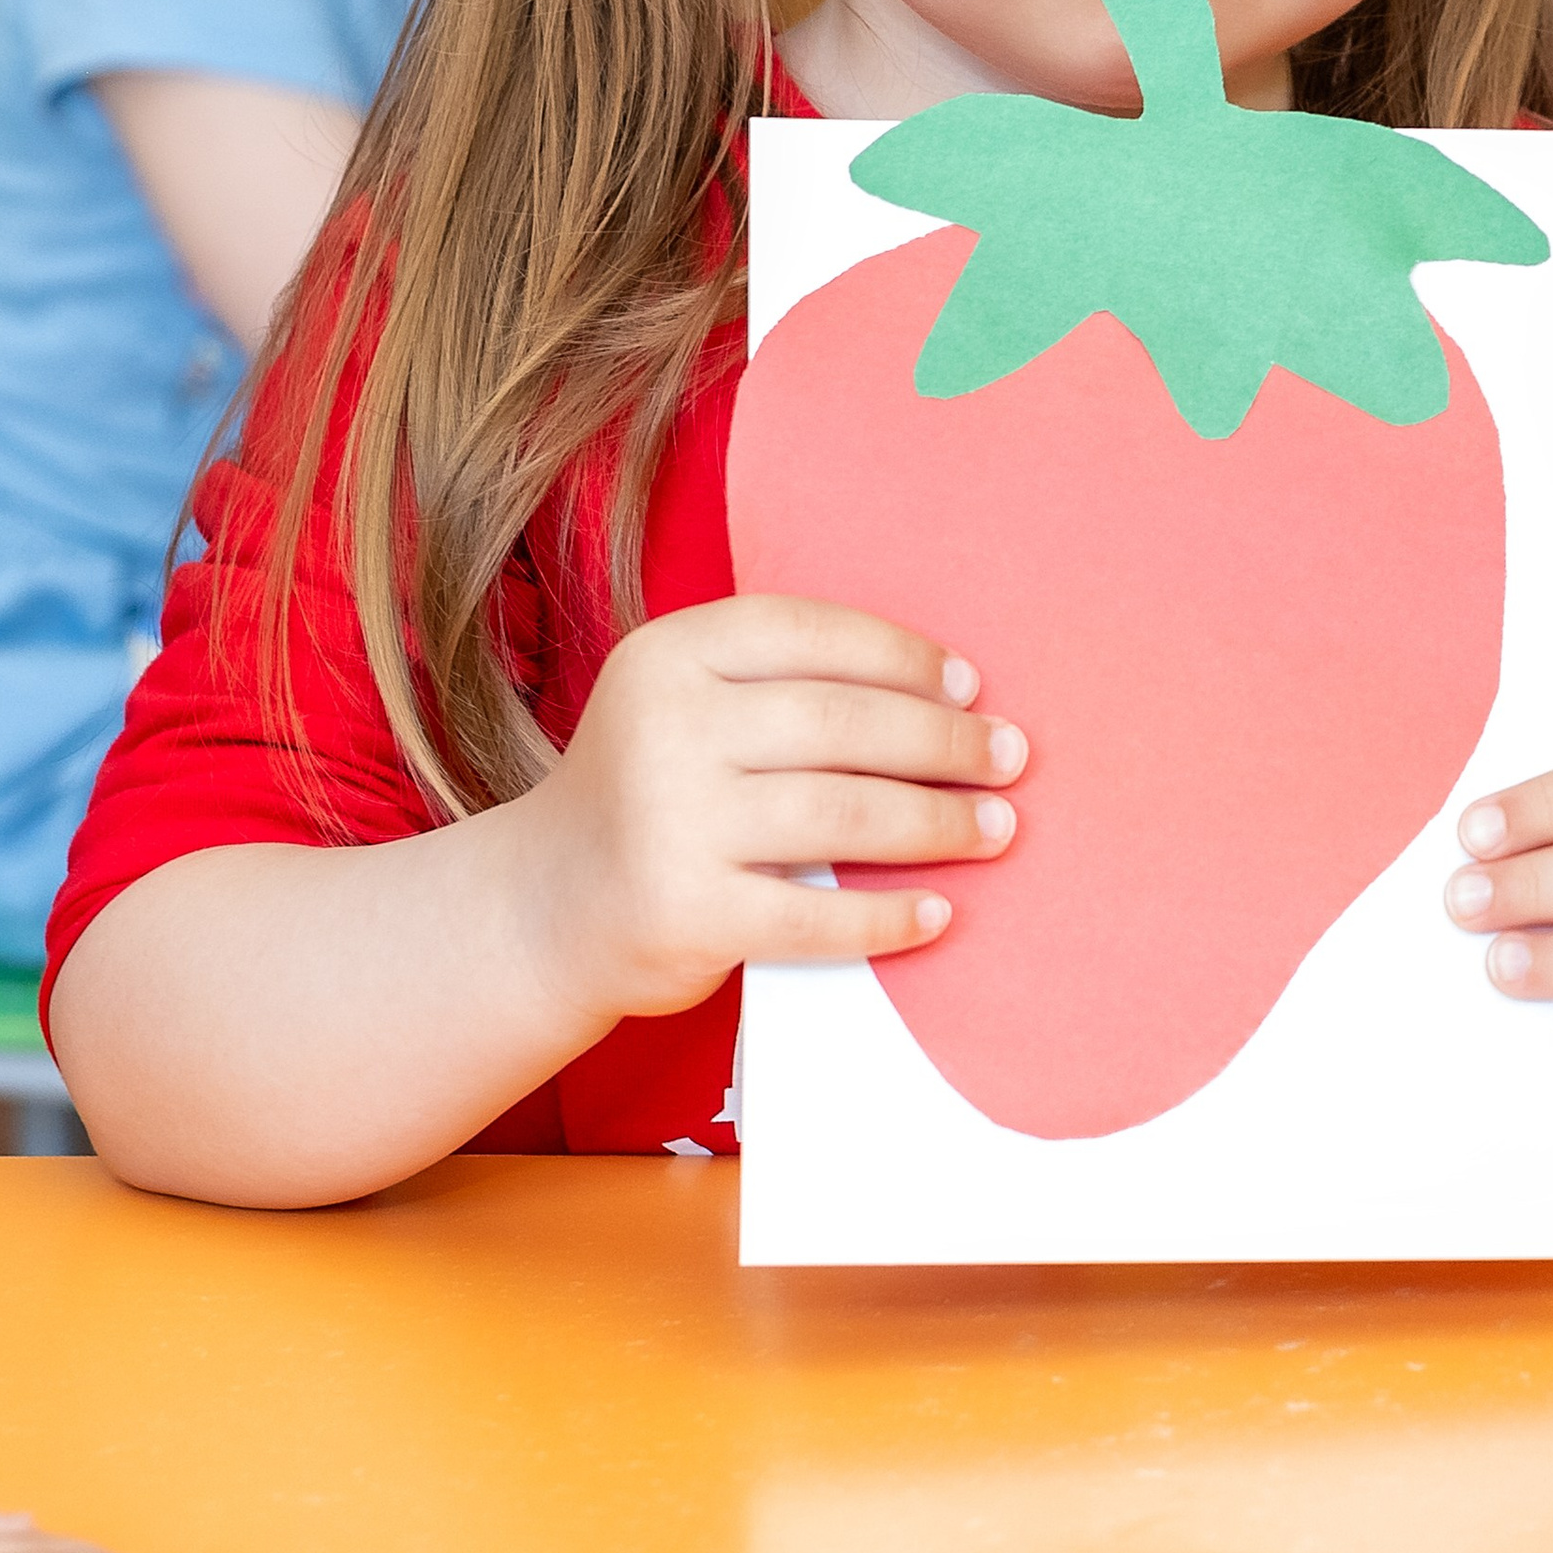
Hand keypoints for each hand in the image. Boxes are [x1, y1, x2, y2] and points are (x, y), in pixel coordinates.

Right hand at [516, 595, 1027, 1026]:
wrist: (544, 908)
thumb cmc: (648, 795)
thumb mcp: (681, 705)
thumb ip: (776, 688)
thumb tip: (945, 695)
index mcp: (668, 655)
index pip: (810, 635)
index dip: (902, 656)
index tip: (969, 686)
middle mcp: (665, 727)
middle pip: (842, 723)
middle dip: (944, 741)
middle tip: (1008, 757)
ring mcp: (673, 822)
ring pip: (843, 812)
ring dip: (938, 822)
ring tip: (997, 828)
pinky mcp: (687, 912)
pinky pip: (816, 915)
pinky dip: (889, 917)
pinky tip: (939, 912)